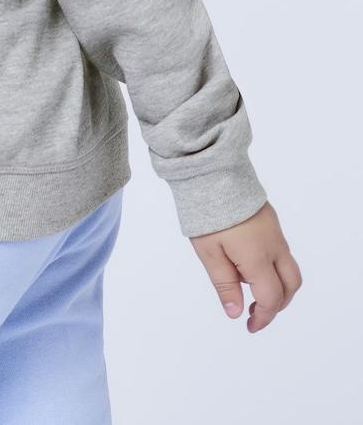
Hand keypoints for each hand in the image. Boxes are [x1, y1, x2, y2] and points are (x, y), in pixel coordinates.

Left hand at [189, 200, 301, 331]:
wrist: (213, 173)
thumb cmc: (208, 213)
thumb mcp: (209, 252)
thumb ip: (224, 284)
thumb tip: (237, 313)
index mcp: (258, 257)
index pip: (271, 298)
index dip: (263, 317)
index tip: (250, 326)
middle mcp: (274, 246)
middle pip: (291, 285)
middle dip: (278, 304)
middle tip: (255, 311)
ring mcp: (275, 232)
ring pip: (289, 268)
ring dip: (277, 285)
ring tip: (248, 287)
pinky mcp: (271, 221)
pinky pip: (281, 251)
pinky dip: (272, 266)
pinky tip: (246, 262)